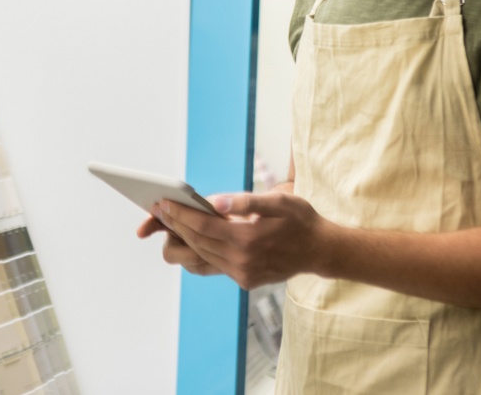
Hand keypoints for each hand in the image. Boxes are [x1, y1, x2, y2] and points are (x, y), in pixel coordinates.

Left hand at [150, 192, 334, 289]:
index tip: (163, 203)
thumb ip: (246, 201)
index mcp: (248, 239)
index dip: (180, 215)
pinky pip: (214, 266)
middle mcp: (242, 261)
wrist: (320, 250)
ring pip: (202, 257)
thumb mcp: (279, 201)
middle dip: (176, 225)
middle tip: (160, 209)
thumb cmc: (301, 220)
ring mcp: (243, 274)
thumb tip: (214, 201)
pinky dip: (201, 251)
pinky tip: (193, 237)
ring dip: (185, 240)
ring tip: (172, 222)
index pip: (202, 227)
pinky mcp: (245, 281)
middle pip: (197, 242)